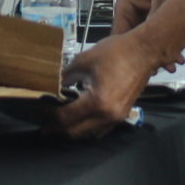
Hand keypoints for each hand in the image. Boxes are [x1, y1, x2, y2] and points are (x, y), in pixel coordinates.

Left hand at [50, 32, 172, 139]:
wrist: (145, 51)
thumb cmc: (117, 52)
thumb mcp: (85, 60)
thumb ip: (66, 76)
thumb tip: (54, 85)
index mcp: (97, 102)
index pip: (65, 117)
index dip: (49, 116)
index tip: (39, 111)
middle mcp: (107, 115)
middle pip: (75, 131)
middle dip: (58, 128)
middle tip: (44, 124)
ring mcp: (117, 117)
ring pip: (88, 133)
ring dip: (73, 129)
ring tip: (60, 122)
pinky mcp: (122, 114)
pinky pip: (101, 129)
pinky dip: (87, 127)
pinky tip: (80, 118)